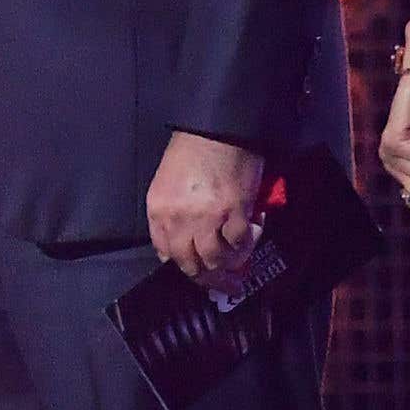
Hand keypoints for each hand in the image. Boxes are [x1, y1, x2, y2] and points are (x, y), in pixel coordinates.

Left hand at [147, 130, 268, 283]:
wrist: (218, 126)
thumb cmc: (192, 149)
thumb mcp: (168, 182)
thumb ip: (172, 214)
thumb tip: (186, 242)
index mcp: (158, 210)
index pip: (165, 253)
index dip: (182, 266)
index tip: (197, 270)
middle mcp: (178, 219)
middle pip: (190, 264)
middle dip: (207, 277)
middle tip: (224, 283)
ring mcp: (206, 219)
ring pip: (215, 260)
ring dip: (228, 265)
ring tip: (238, 262)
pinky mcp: (233, 213)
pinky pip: (239, 244)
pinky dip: (246, 246)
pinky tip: (251, 236)